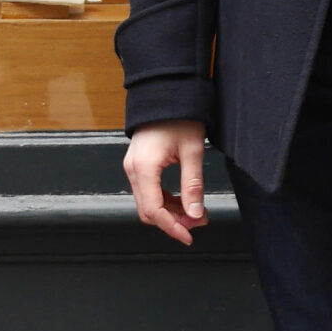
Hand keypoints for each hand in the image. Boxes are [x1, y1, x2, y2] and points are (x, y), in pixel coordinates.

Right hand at [123, 120, 208, 245]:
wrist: (166, 94)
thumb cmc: (179, 116)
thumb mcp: (192, 151)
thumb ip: (192, 185)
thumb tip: (195, 213)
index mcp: (144, 167)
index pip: (154, 210)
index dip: (171, 228)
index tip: (188, 237)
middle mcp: (133, 169)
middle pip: (148, 210)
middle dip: (173, 221)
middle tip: (198, 221)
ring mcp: (133, 167)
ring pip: (147, 203)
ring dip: (169, 212)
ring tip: (194, 211)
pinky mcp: (138, 165)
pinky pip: (147, 192)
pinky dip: (164, 200)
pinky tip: (182, 199)